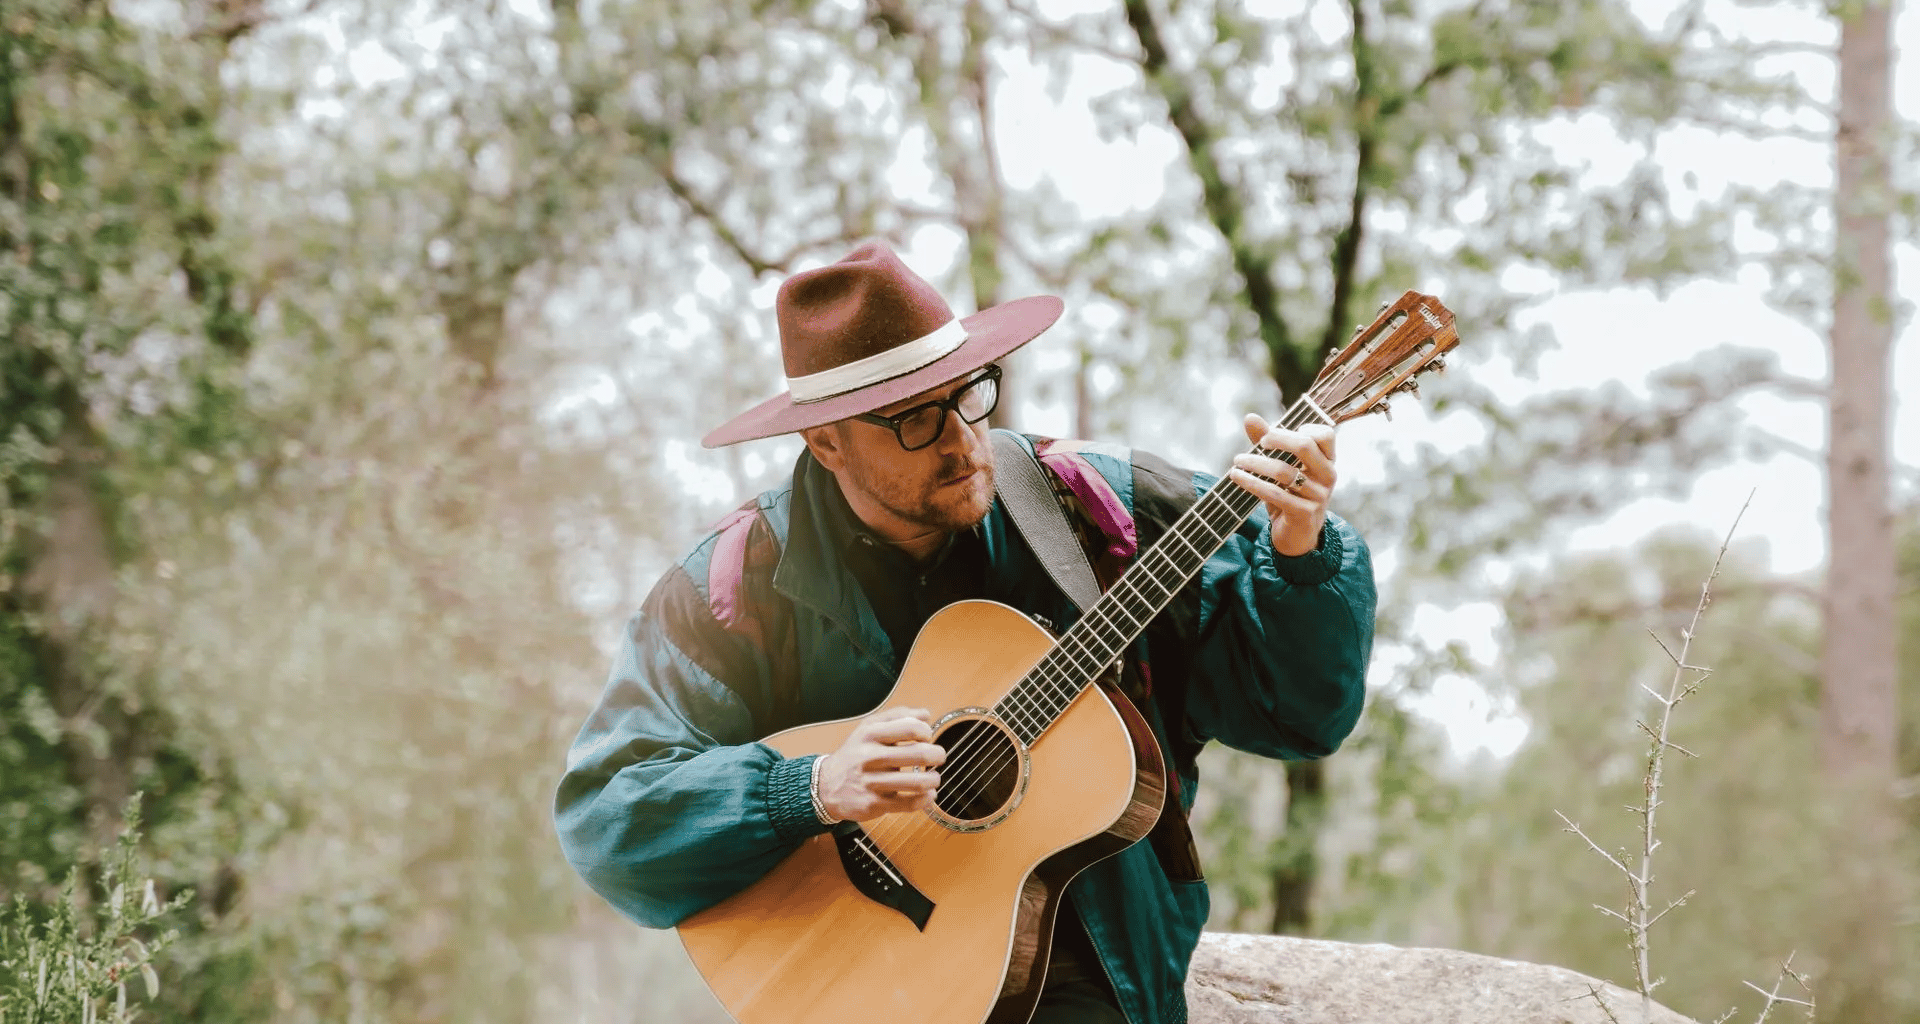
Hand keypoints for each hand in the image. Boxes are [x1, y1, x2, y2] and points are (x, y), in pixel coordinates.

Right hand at [816, 706, 945, 821]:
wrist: (825, 785)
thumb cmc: (854, 754)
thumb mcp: (868, 728)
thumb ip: (897, 717)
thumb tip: (925, 715)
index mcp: (870, 734)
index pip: (911, 727)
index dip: (927, 732)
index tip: (927, 737)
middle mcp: (870, 757)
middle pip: (918, 754)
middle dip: (937, 754)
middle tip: (939, 756)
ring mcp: (871, 782)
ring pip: (917, 782)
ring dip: (933, 779)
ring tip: (934, 778)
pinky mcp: (874, 804)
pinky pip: (909, 803)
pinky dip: (926, 799)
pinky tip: (928, 794)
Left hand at [1228, 413, 1336, 557]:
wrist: (1297, 536)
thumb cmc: (1289, 495)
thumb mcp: (1282, 468)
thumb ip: (1268, 442)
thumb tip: (1250, 417)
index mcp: (1327, 461)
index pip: (1325, 434)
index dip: (1302, 428)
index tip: (1276, 433)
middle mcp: (1328, 476)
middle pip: (1305, 446)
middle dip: (1277, 438)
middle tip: (1258, 442)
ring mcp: (1318, 496)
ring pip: (1284, 471)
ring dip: (1256, 463)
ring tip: (1237, 461)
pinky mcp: (1304, 513)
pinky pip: (1275, 493)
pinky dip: (1252, 482)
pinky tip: (1236, 476)